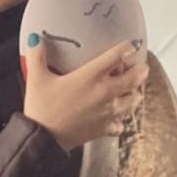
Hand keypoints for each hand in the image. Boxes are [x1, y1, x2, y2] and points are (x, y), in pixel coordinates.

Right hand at [23, 39, 147, 150]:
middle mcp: (104, 93)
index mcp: (90, 76)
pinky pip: (121, 124)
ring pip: (133, 102)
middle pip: (133, 79)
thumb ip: (36, 56)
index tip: (128, 46)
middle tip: (141, 67)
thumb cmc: (41, 108)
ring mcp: (107, 112)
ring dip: (136, 94)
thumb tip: (35, 39)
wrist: (43, 138)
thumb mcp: (36, 77)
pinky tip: (116, 116)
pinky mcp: (104, 129)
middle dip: (140, 71)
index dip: (126, 48)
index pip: (117, 56)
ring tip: (133, 90)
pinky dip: (122, 119)